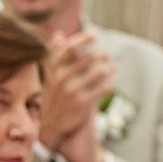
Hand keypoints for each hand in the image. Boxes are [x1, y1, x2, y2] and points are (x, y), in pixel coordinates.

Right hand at [39, 30, 116, 151]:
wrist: (50, 127)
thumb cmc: (53, 97)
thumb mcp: (50, 75)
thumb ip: (55, 54)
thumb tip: (58, 34)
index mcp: (52, 69)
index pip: (68, 48)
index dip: (82, 39)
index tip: (94, 34)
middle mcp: (61, 78)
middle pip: (88, 58)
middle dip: (101, 55)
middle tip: (107, 56)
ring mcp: (72, 91)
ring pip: (99, 72)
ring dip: (109, 68)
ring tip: (112, 67)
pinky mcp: (82, 103)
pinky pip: (103, 88)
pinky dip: (110, 83)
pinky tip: (111, 82)